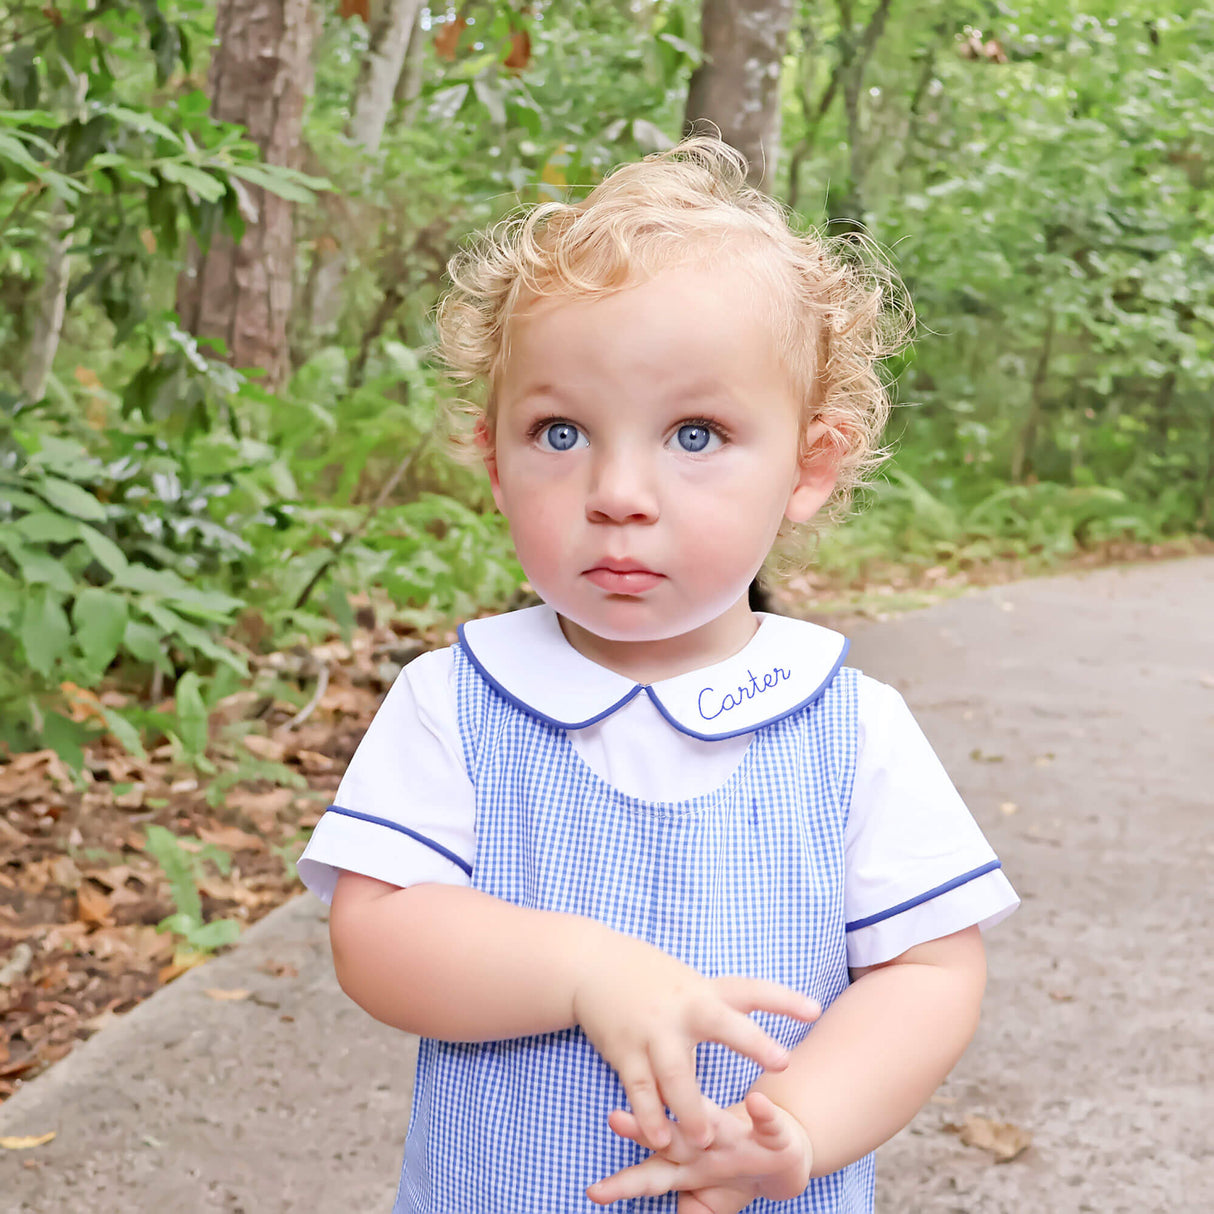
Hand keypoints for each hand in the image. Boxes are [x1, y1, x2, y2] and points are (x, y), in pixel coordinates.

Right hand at [571, 936, 818, 1150]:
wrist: (592, 965)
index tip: (814, 1010)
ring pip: (676, 1074)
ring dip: (692, 1109)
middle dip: (752, 1041)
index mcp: (704, 992)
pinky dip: (649, 1117)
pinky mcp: (626, 1052)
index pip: (751, 991)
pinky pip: (640, 1090)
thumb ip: (721, 1003)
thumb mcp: (690, 982)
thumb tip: (761, 1010)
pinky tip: (660, 1139)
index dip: (783, 1001)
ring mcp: (653, 1032)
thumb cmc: (652, 978)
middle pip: (722, 1025)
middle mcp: (683, 1009)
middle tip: (781, 1061)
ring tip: (708, 1140)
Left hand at [585, 1092, 812, 1211]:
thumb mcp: (707, 1205)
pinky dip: (763, 1112)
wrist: (783, 1157)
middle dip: (644, 1130)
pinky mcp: (770, 1131)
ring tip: (683, 1101)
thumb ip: (687, 1213)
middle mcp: (705, 1143)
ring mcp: (735, 1135)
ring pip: (714, 1119)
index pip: (649, 1174)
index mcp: (686, 1164)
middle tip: (614, 1118)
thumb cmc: (733, 1176)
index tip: (593, 1192)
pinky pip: (766, 1120)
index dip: (623, 1184)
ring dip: (699, 1110)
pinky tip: (757, 1101)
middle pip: (670, 1137)